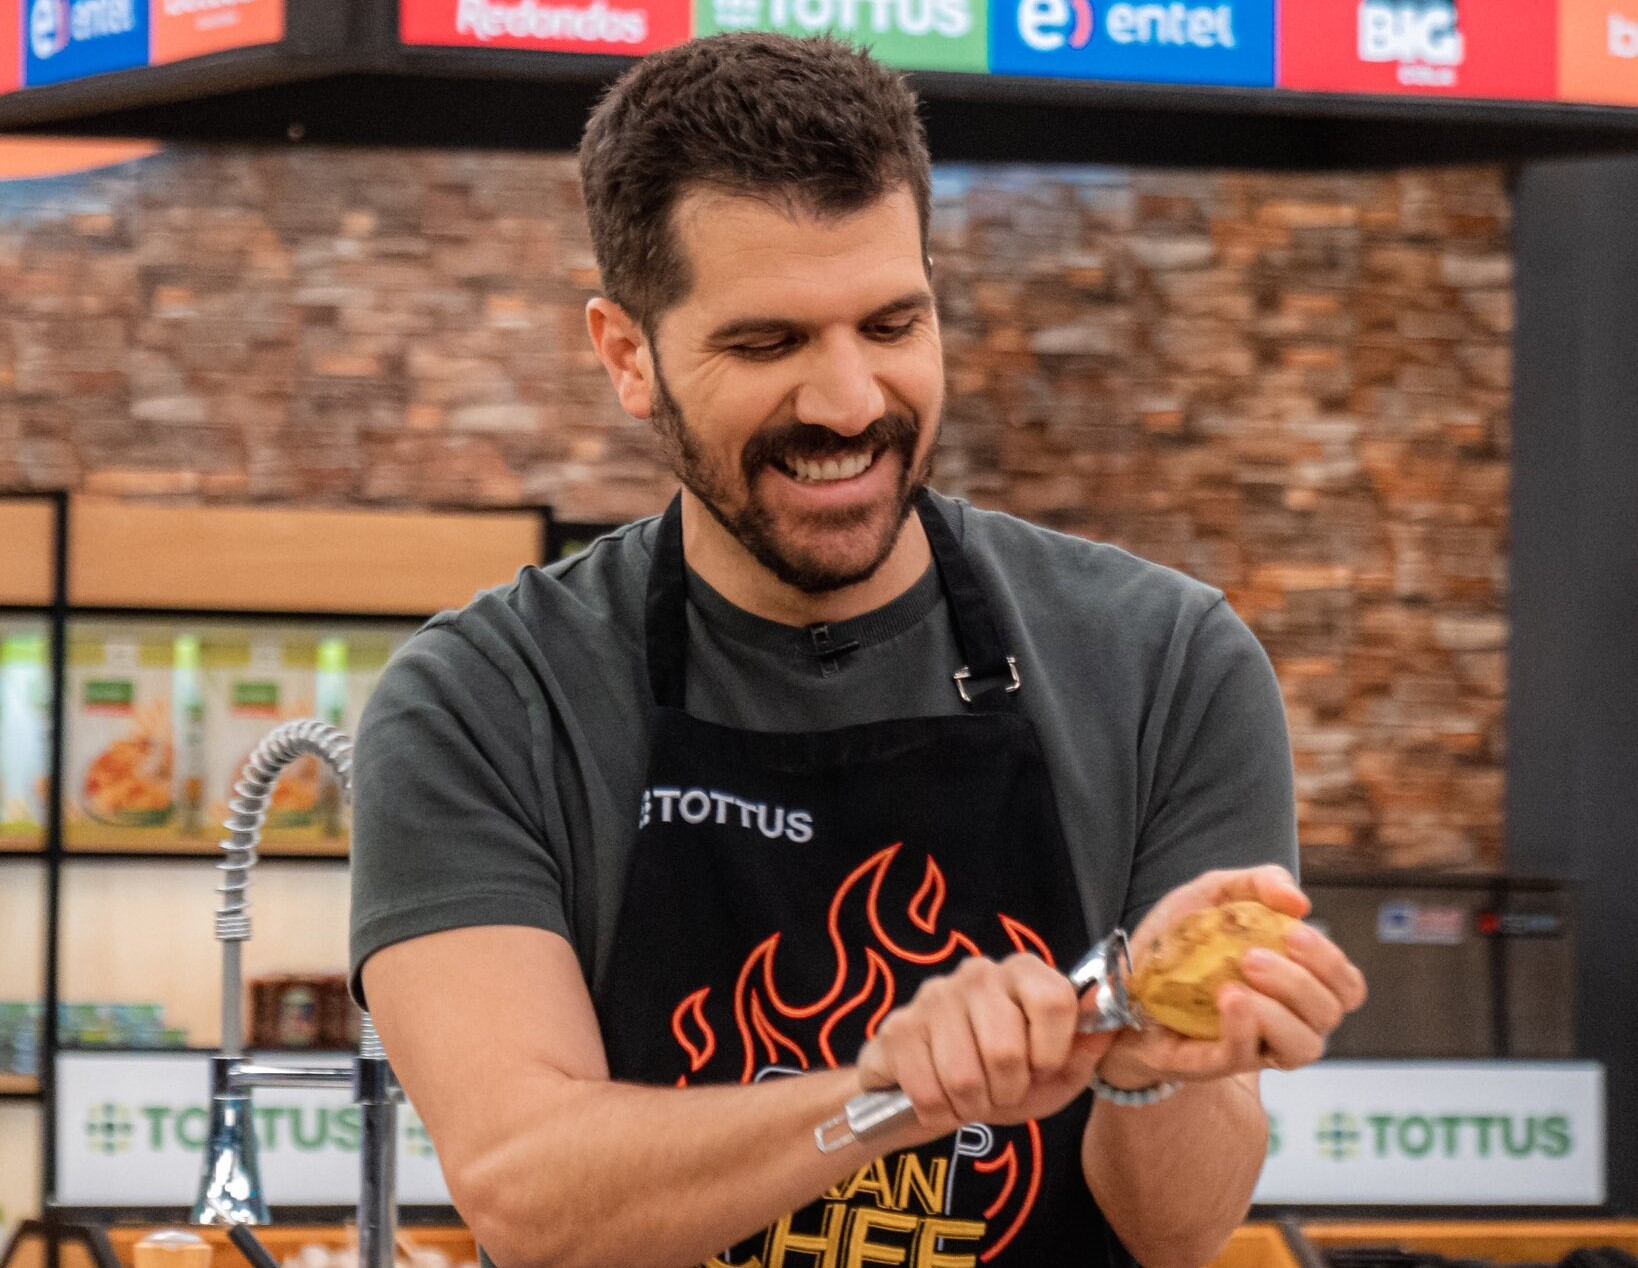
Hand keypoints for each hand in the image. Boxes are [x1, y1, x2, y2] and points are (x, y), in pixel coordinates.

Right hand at [856, 953, 1115, 1137]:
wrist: (930, 1093)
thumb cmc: (1001, 1080)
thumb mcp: (1054, 1075)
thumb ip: (1084, 1049)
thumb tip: (1109, 1013)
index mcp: (1023, 973)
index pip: (1055, 1001)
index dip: (1051, 1051)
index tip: (1041, 1068)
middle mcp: (977, 973)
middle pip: (1007, 1050)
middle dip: (1007, 1090)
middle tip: (1000, 1091)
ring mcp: (932, 997)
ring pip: (965, 1077)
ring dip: (972, 1106)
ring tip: (970, 1097)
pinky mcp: (896, 1028)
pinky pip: (927, 1090)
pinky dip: (939, 1112)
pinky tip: (939, 1098)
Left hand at [1096, 865, 1367, 1090]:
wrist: (1117, 981)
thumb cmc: (1178, 943)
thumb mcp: (1214, 894)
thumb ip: (1259, 883)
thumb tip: (1299, 902)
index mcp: (1295, 984)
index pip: (1346, 987)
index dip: (1332, 964)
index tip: (1294, 932)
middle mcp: (1284, 1020)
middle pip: (1328, 1015)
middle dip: (1302, 982)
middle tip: (1254, 956)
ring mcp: (1251, 1046)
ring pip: (1302, 1047)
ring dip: (1280, 1011)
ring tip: (1237, 981)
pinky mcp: (1212, 1063)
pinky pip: (1243, 1057)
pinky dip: (1243, 1027)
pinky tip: (1228, 998)